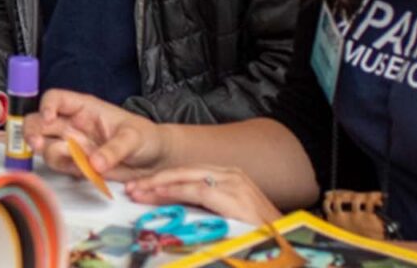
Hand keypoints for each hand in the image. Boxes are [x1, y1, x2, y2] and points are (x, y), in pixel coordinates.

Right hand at [28, 90, 163, 179]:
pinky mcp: (76, 165)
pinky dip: (62, 169)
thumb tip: (95, 162)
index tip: (49, 119)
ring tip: (65, 158)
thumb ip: (114, 149)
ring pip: (45, 145)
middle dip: (33, 132)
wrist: (154, 161)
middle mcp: (73, 125)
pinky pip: (59, 166)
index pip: (56, 99)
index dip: (47, 107)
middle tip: (38, 143)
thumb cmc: (146, 138)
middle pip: (39, 122)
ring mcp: (73, 145)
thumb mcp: (134, 138)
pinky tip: (78, 170)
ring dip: (47, 151)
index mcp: (85, 108)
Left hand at [123, 166, 284, 226]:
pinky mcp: (232, 193)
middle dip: (155, 181)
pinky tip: (156, 195)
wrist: (285, 244)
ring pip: (186, 177)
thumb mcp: (227, 220)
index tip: (141, 189)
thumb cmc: (257, 237)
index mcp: (230, 178)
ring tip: (137, 192)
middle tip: (131, 189)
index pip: (189, 175)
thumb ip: (205, 212)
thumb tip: (177, 215)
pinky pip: (195, 189)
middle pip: (184, 172)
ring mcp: (233, 181)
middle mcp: (231, 174)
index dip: (163, 181)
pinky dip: (173, 191)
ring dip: (158, 185)